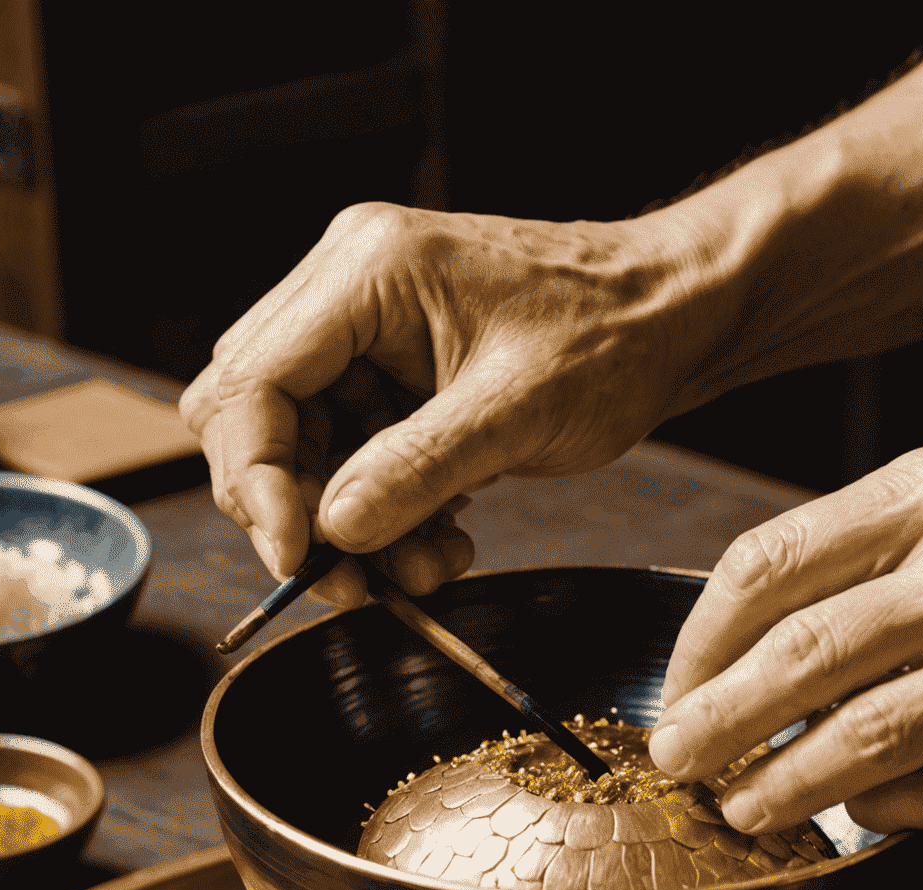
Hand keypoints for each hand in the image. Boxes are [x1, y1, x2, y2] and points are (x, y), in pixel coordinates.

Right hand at [180, 202, 706, 603]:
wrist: (671, 317)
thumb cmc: (613, 337)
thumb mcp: (518, 412)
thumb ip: (417, 469)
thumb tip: (332, 531)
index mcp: (365, 273)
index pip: (251, 383)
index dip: (256, 481)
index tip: (298, 558)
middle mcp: (348, 294)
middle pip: (258, 419)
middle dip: (299, 511)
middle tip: (354, 582)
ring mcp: (369, 336)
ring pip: (308, 452)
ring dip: (354, 528)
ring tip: (429, 569)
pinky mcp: (395, 377)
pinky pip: (357, 460)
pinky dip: (389, 516)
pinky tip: (444, 543)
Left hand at [649, 446, 922, 844]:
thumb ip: (867, 558)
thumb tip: (739, 649)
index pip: (767, 565)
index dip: (698, 640)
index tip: (677, 686)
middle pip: (793, 658)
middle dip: (710, 721)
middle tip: (672, 759)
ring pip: (848, 742)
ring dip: (773, 786)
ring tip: (737, 807)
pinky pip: (920, 800)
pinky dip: (868, 811)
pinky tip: (849, 814)